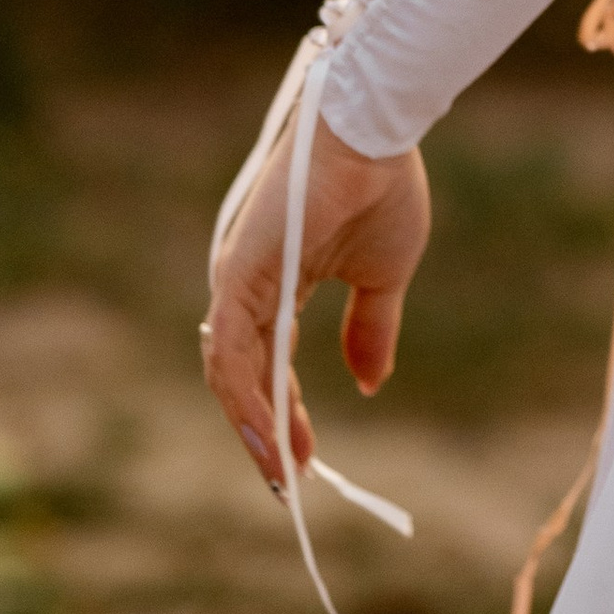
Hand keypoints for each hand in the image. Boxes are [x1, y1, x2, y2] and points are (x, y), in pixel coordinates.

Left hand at [200, 118, 430, 491]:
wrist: (377, 132)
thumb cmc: (381, 189)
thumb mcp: (383, 277)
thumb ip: (369, 330)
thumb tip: (368, 384)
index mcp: (278, 285)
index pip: (269, 364)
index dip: (284, 414)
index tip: (307, 459)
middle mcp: (248, 286)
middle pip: (242, 375)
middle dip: (264, 433)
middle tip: (289, 481)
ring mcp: (238, 279)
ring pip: (230, 371)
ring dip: (253, 426)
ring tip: (282, 472)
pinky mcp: (238, 272)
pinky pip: (230, 350)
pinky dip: (244, 394)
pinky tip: (266, 431)